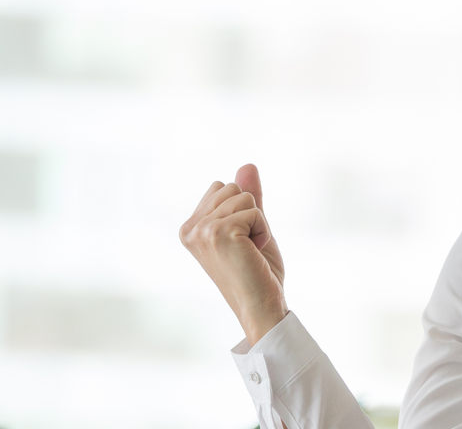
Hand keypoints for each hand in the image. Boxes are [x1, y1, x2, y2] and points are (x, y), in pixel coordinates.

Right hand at [179, 164, 287, 345]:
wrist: (261, 305)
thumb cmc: (256, 271)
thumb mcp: (252, 227)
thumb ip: (247, 198)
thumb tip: (247, 164)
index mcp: (190, 227)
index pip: (221, 187)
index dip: (242, 209)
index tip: (240, 241)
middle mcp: (190, 228)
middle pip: (231, 187)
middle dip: (250, 213)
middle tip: (247, 246)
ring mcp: (201, 231)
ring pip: (243, 196)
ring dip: (257, 222)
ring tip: (250, 250)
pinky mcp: (218, 233)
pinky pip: (254, 211)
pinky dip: (263, 231)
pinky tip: (254, 253)